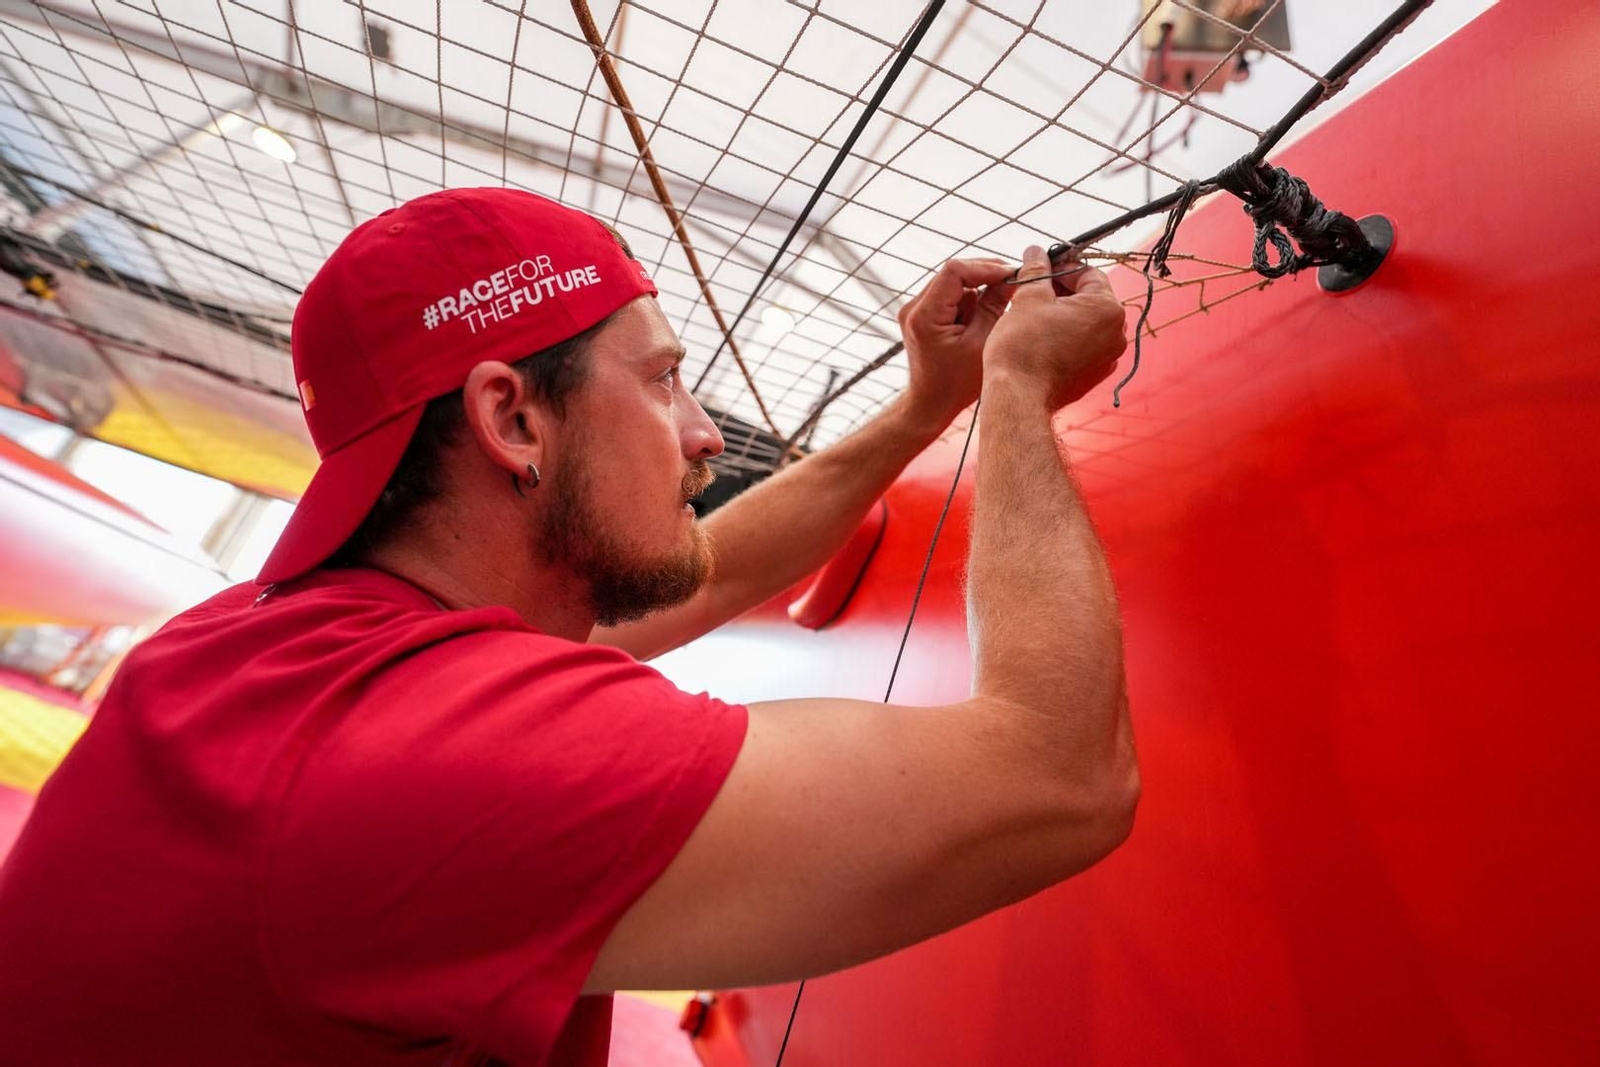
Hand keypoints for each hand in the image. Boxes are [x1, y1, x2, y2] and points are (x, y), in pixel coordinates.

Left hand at [896, 258, 1015, 424]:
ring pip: (953, 283)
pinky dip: (968, 302)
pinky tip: (980, 320)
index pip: (955, 270)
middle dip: (985, 276)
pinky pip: (949, 295)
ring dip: (977, 290)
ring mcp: (914, 310)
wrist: (930, 404)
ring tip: (995, 311)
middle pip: (953, 273)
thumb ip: (995, 306)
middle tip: (1013, 283)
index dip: (986, 268)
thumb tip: (1011, 277)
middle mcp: (913, 308)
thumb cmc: (957, 384)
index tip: (1011, 274)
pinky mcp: (921, 314)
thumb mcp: (983, 343)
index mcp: (925, 316)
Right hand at [983, 246, 1125, 409]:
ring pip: (1086, 323)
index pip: (1087, 273)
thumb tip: (1036, 251)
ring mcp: (1107, 358)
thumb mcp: (1028, 297)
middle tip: (1032, 290)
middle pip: (1089, 298)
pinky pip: (1083, 346)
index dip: (1060, 267)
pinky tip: (1041, 339)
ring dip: (1063, 314)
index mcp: (1107, 308)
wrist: (1019, 397)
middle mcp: (1116, 333)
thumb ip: (1037, 270)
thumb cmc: (1023, 346)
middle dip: (1061, 291)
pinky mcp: (1094, 376)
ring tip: (1033, 315)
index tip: (1039, 268)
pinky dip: (1066, 338)